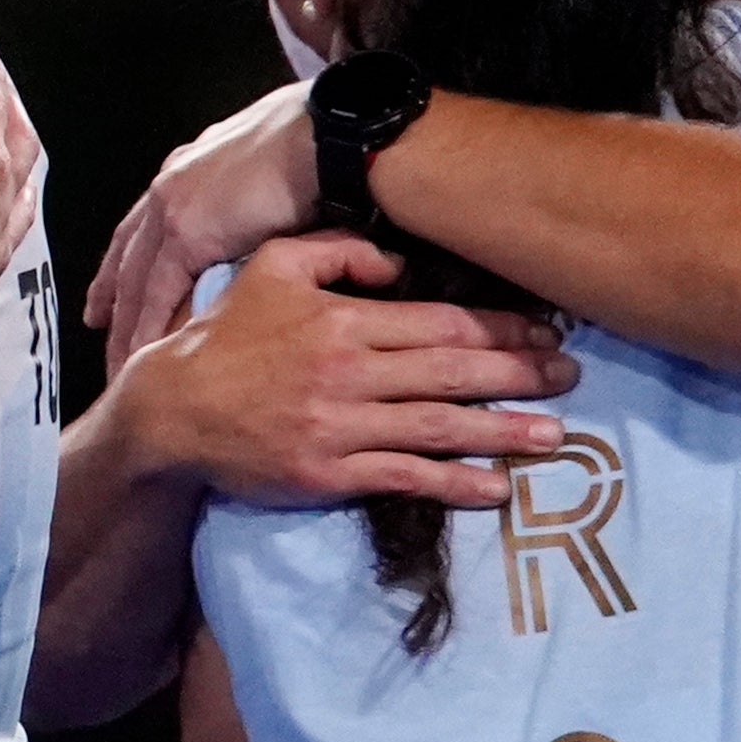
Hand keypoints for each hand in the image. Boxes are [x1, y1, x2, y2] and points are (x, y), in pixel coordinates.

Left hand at [85, 83, 313, 339]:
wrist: (329, 133)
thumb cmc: (321, 146)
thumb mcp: (273, 172)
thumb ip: (254, 200)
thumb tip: (267, 224)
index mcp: (189, 168)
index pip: (146, 224)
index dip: (128, 259)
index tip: (114, 287)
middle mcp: (169, 186)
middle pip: (128, 254)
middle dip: (113, 295)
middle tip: (99, 328)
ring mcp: (172, 209)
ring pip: (134, 281)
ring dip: (124, 325)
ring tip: (119, 363)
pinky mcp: (185, 233)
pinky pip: (154, 293)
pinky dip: (145, 329)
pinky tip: (139, 356)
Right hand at [102, 228, 574, 504]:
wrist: (170, 409)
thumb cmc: (225, 337)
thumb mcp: (270, 268)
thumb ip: (336, 252)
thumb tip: (398, 261)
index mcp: (343, 319)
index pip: (440, 321)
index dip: (499, 326)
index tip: (545, 330)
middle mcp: (349, 372)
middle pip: (452, 371)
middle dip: (519, 372)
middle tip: (570, 375)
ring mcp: (339, 426)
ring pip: (438, 426)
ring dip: (502, 430)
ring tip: (554, 435)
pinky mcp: (327, 472)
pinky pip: (403, 478)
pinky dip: (453, 485)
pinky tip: (495, 489)